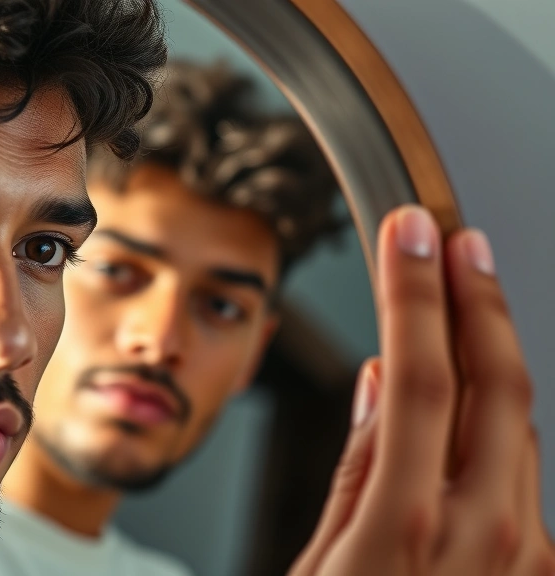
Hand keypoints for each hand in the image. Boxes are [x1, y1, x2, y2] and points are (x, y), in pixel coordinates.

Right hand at [290, 205, 553, 575]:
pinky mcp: (539, 571)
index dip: (417, 292)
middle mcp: (486, 537)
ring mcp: (525, 558)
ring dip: (494, 352)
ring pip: (522, 425)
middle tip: (456, 240)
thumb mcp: (317, 564)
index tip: (411, 234)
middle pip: (497, 384)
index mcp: (409, 527)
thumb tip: (376, 381)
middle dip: (476, 299)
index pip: (419, 374)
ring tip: (465, 300)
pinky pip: (525, 474)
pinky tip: (471, 399)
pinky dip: (498, 421)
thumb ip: (360, 469)